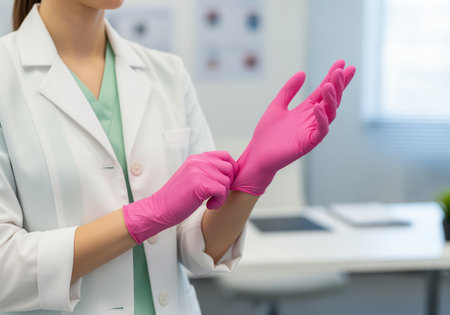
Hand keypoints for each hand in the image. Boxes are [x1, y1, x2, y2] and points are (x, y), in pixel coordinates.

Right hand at [122, 151, 237, 243]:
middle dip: (227, 184)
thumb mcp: (193, 176)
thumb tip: (231, 171)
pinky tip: (209, 205)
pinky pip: (222, 191)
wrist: (160, 208)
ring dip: (222, 195)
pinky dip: (219, 201)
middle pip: (229, 168)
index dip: (231, 170)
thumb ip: (207, 170)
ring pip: (226, 181)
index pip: (225, 155)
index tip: (225, 183)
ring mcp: (198, 171)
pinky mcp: (200, 184)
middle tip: (216, 195)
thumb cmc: (178, 196)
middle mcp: (198, 161)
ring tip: (210, 201)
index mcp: (197, 158)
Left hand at [231, 60, 355, 194]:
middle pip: (331, 99)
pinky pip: (320, 131)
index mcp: (306, 109)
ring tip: (329, 84)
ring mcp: (312, 131)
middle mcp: (313, 119)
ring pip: (330, 113)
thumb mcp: (277, 106)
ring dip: (331, 99)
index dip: (332, 77)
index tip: (341, 61)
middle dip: (338, 84)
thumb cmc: (267, 134)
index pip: (324, 91)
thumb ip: (289, 90)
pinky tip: (317, 107)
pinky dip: (321, 119)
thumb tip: (302, 73)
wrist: (257, 154)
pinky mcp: (308, 143)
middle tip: (341, 69)